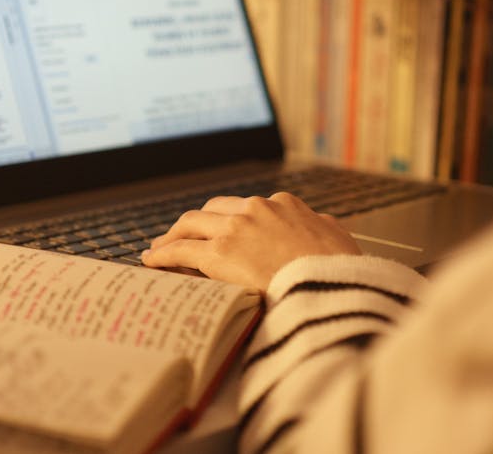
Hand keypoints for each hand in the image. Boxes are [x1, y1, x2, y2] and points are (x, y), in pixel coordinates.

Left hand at [141, 192, 361, 290]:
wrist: (333, 287)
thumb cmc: (340, 271)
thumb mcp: (339, 239)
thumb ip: (324, 228)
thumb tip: (322, 226)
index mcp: (284, 204)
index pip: (246, 208)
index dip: (229, 220)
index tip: (221, 231)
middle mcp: (257, 209)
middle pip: (213, 210)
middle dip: (196, 223)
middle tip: (182, 235)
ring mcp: (236, 229)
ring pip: (191, 224)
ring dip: (173, 235)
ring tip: (161, 248)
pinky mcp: (219, 253)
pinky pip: (181, 250)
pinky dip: (163, 254)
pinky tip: (152, 262)